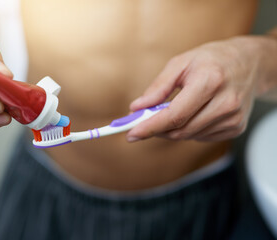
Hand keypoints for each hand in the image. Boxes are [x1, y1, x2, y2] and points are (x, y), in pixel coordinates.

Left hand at [127, 37, 271, 141]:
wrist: (249, 63)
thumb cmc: (212, 60)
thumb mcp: (181, 63)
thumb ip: (158, 87)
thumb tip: (137, 107)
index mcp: (210, 81)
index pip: (174, 115)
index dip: (150, 127)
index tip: (132, 133)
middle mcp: (225, 103)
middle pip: (180, 130)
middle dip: (157, 129)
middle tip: (143, 122)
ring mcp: (233, 118)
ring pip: (189, 136)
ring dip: (173, 128)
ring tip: (173, 110)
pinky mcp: (236, 128)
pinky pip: (201, 137)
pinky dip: (189, 129)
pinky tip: (193, 113)